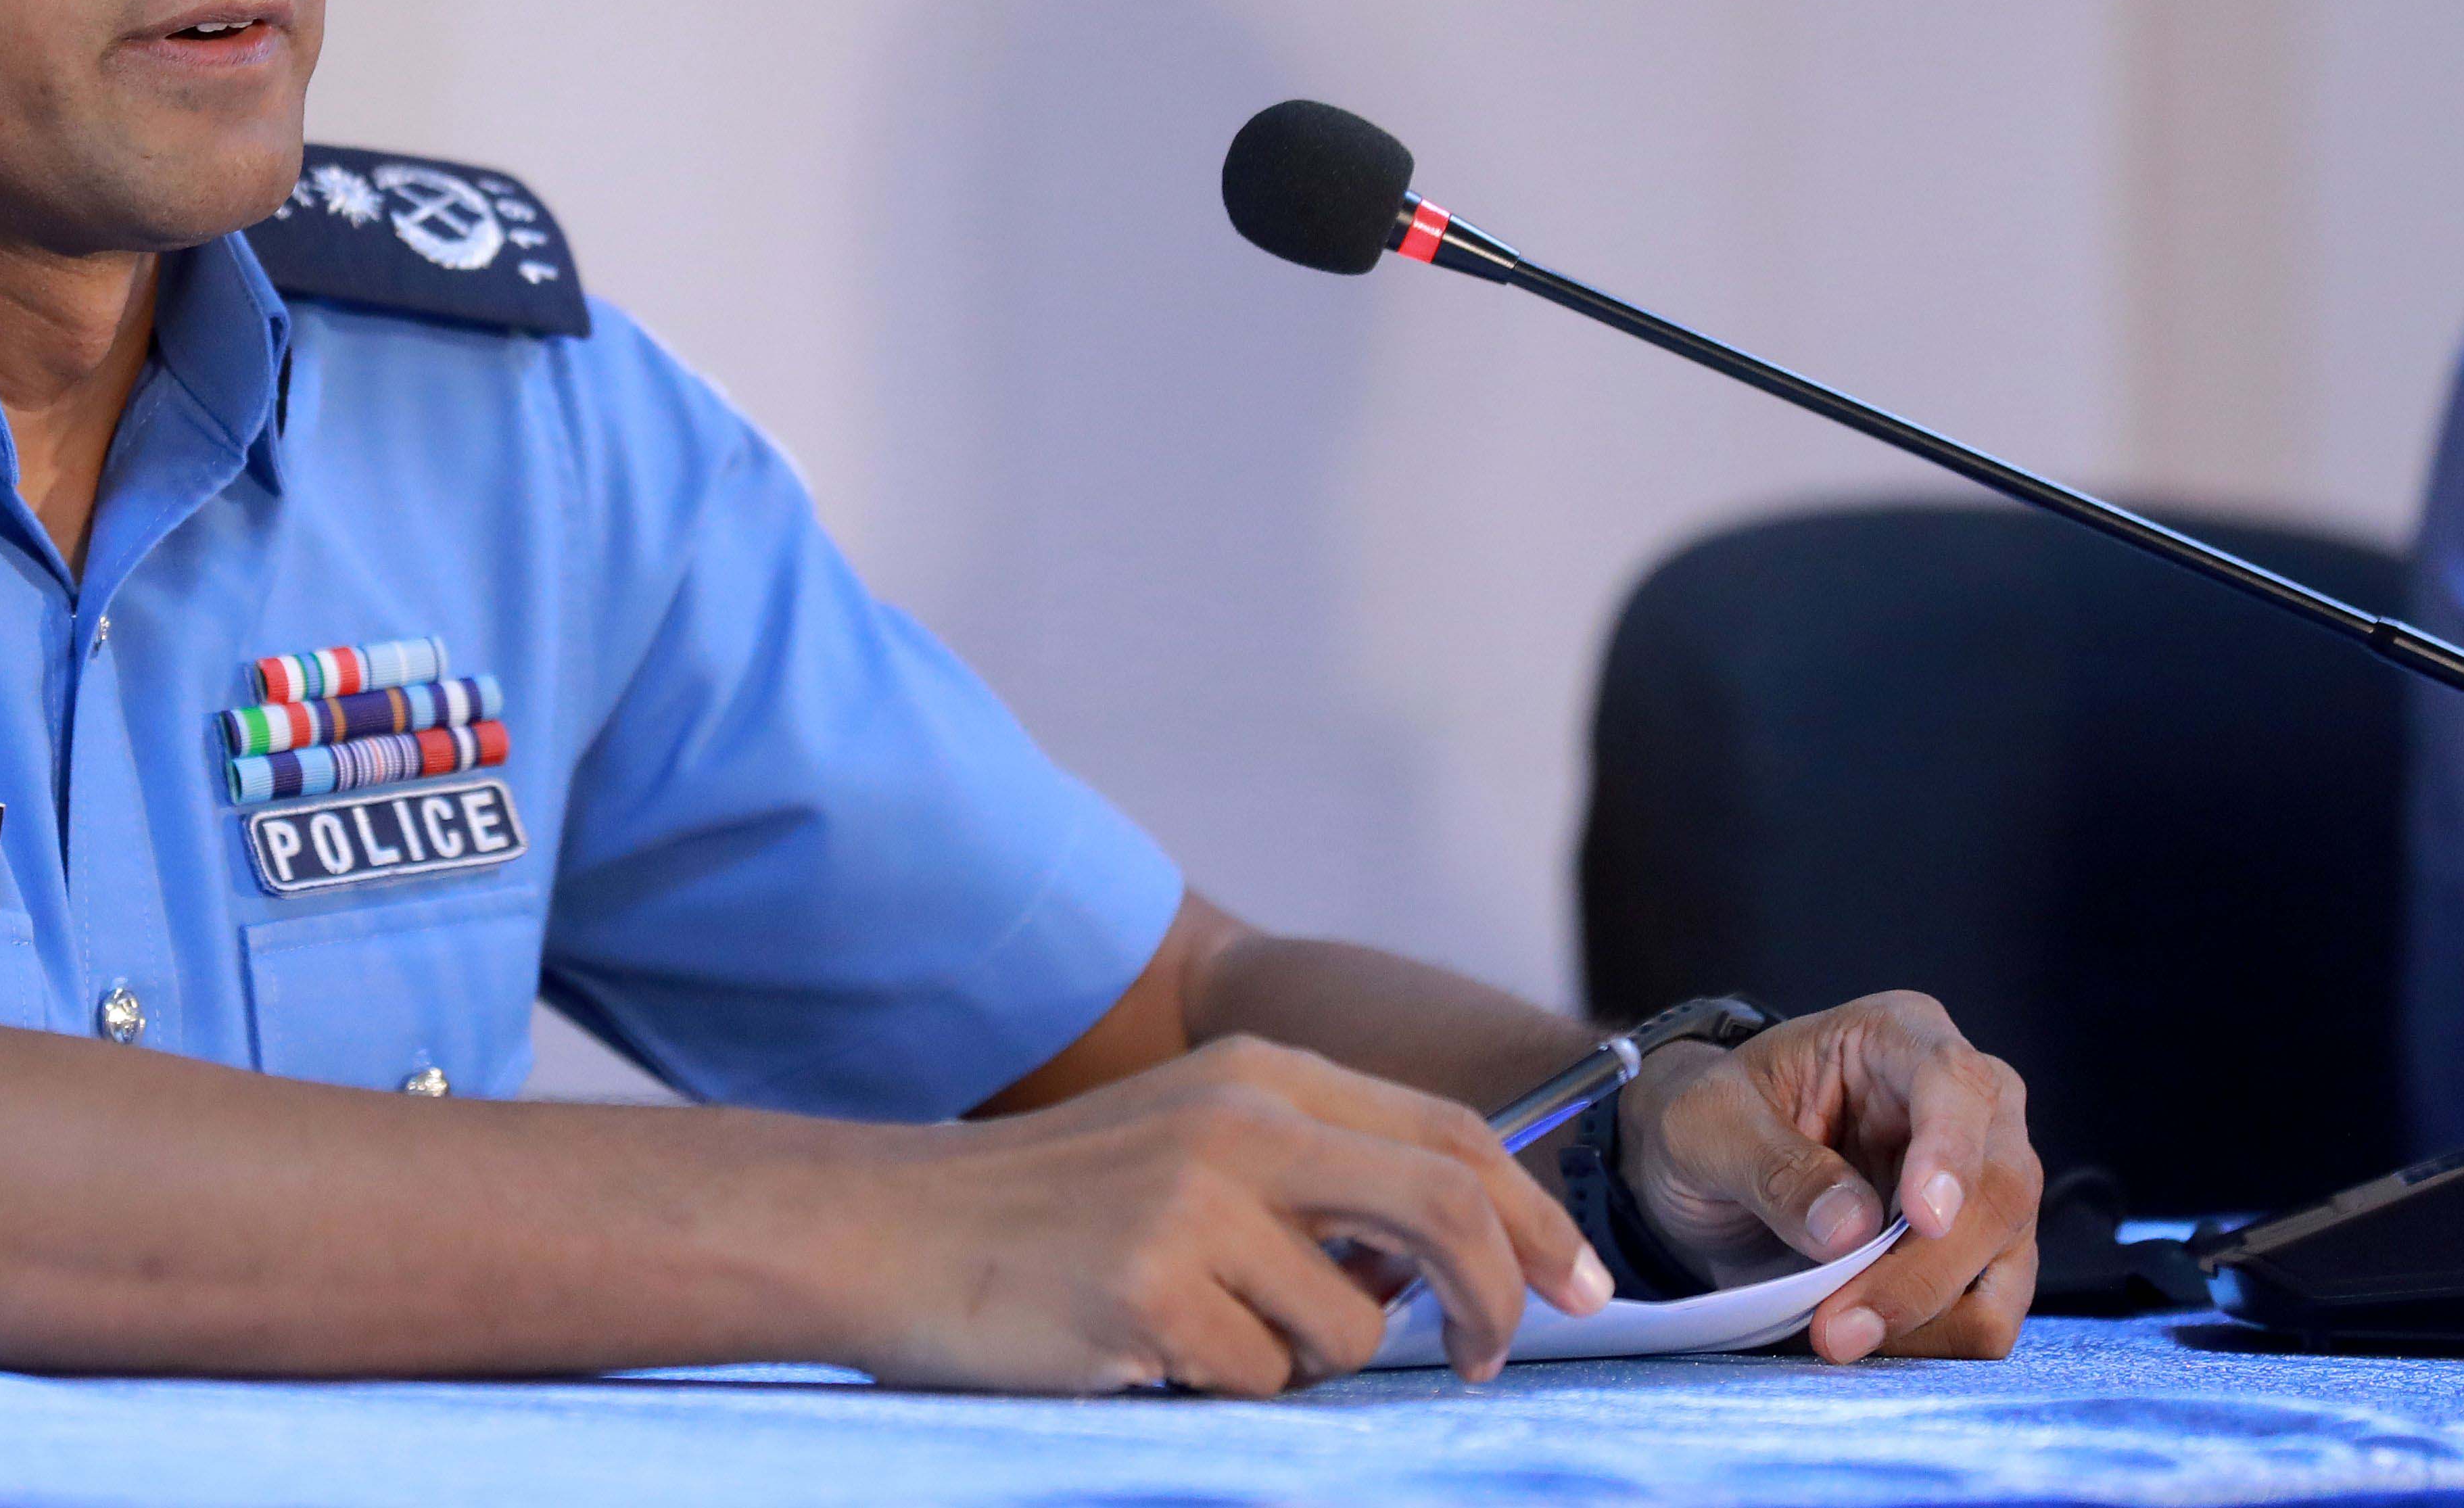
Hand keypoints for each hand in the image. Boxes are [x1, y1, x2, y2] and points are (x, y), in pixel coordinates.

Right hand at [861, 1035, 1612, 1393]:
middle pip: (1447, 1207)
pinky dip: (1221, 1386)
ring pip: (1349, 1329)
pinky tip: (1142, 1349)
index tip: (1577, 1289)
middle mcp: (1240, 1123)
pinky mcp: (1151, 1291)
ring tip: (1200, 1335)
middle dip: (1498, 1298)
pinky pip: (1259, 1380)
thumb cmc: (1047, 1205)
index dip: (1534, 1219)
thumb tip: (1431, 1269)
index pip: (1451, 1136)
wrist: (885, 1225)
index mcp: (1258, 1077)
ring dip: (1301, 1362)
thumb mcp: (1187, 1143)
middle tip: (1492, 1361)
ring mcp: (1193, 1205)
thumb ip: (1310, 1180)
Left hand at [1618, 991, 2038, 1360]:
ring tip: (1837, 1335)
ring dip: (1927, 1317)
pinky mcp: (1979, 1255)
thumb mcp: (1707, 1124)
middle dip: (1923, 1271)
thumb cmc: (1716, 1120)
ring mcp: (1983, 1184)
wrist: (1710, 1167)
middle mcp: (1966, 1106)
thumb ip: (1773, 1166)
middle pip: (1999, 1190)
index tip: (1923, 1218)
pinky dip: (1933, 1339)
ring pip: (2004, 1264)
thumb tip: (1852, 1229)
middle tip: (1840, 1326)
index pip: (1957, 1083)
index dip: (1950, 1152)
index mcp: (1899, 1037)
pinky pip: (1987, 1313)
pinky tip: (1864, 1335)